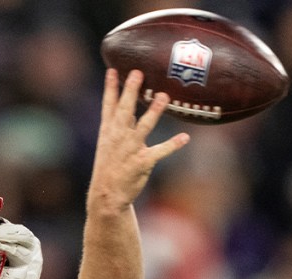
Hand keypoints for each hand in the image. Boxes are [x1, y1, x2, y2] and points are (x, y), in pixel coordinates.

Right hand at [89, 69, 188, 207]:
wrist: (107, 194)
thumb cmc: (110, 167)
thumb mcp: (109, 144)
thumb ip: (120, 126)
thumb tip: (131, 109)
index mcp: (108, 131)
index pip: (108, 106)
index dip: (111, 88)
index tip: (113, 70)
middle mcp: (118, 137)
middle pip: (125, 110)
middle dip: (130, 91)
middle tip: (137, 73)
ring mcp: (130, 150)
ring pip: (144, 127)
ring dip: (154, 112)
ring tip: (164, 96)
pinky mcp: (142, 162)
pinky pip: (160, 151)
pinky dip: (173, 144)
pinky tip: (184, 138)